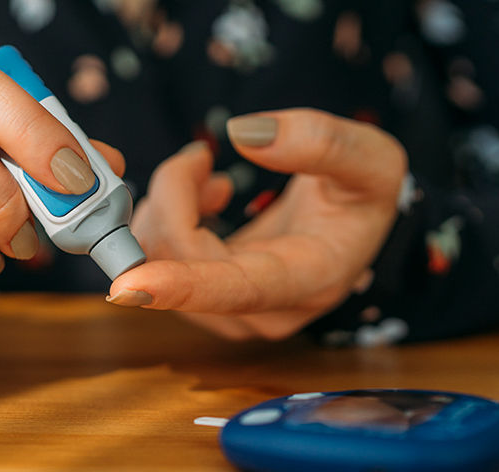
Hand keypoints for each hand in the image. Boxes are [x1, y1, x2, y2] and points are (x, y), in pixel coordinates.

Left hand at [109, 108, 405, 339]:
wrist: (356, 218)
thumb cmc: (367, 191)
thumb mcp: (371, 157)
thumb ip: (320, 141)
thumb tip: (244, 134)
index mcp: (309, 280)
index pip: (237, 291)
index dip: (181, 287)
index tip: (126, 286)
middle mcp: (266, 309)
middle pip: (184, 262)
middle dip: (172, 197)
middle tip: (199, 156)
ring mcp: (233, 310)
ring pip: (161, 262)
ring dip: (167, 204)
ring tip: (204, 171)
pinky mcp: (209, 298)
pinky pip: (160, 260)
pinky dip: (167, 216)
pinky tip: (202, 195)